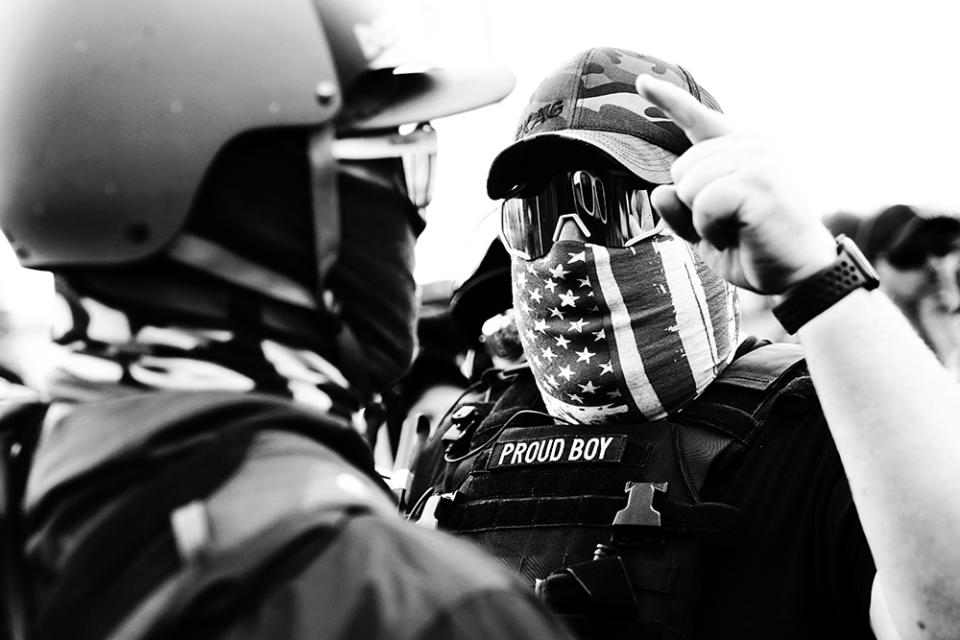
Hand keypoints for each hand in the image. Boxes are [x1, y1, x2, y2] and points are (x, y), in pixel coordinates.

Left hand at [635, 76, 836, 293]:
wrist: (798, 275)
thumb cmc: (753, 249)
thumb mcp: (703, 231)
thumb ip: (678, 210)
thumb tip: (659, 191)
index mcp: (738, 150)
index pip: (697, 119)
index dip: (667, 100)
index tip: (641, 82)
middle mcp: (749, 145)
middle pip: (679, 169)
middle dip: (691, 206)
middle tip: (728, 225)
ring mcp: (756, 158)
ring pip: (688, 185)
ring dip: (701, 220)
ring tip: (735, 229)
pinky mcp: (759, 179)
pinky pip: (702, 202)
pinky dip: (709, 227)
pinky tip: (738, 234)